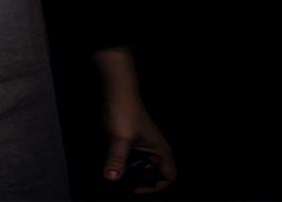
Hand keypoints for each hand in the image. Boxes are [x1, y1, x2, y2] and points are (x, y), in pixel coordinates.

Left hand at [93, 46, 175, 194]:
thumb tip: (112, 177)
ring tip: (119, 171)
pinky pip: (132, 158)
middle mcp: (155, 149)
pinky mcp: (132, 141)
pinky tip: (114, 162)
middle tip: (126, 181)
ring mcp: (143, 145)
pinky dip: (125, 163)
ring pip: (141, 167)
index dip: (156, 186)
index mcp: (161, 150)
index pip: (168, 176)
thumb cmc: (126, 111)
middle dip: (141, 179)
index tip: (138, 188)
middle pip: (154, 174)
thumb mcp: (121, 139)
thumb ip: (117, 159)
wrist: (117, 94)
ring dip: (132, 172)